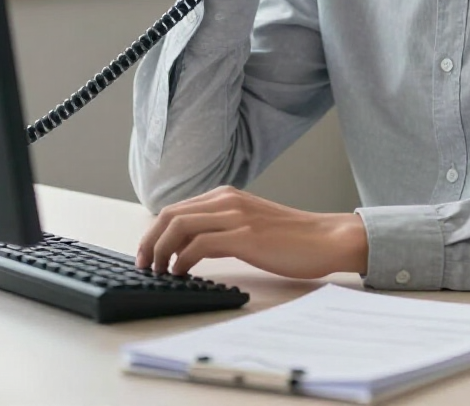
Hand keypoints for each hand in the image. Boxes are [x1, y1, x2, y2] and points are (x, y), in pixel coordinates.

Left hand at [135, 186, 368, 279]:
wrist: (326, 238)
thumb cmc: (292, 238)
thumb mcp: (250, 224)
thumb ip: (222, 227)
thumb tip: (189, 247)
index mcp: (227, 195)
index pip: (176, 208)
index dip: (154, 232)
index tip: (146, 254)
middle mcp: (227, 200)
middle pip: (170, 214)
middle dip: (149, 240)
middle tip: (143, 265)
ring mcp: (236, 216)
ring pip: (179, 225)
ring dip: (160, 251)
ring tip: (158, 272)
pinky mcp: (245, 236)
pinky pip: (199, 245)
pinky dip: (182, 260)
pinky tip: (181, 274)